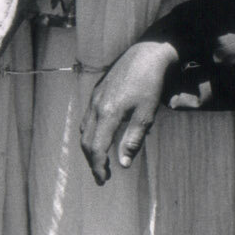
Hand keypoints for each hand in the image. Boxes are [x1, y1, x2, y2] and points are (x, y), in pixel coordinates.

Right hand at [80, 39, 177, 184]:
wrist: (146, 54)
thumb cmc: (150, 84)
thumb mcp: (146, 115)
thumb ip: (132, 140)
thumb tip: (123, 165)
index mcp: (108, 113)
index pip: (96, 148)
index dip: (98, 167)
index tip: (103, 181)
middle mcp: (96, 106)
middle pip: (85, 140)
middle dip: (92, 161)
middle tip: (102, 176)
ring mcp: (95, 97)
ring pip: (84, 128)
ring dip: (90, 147)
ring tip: (101, 160)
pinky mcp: (97, 91)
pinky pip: (87, 117)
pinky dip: (90, 133)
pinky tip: (101, 136)